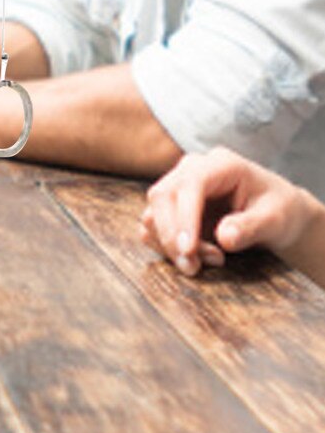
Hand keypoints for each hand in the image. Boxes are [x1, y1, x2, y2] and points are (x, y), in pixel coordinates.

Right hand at [140, 148, 318, 277]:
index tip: (188, 250)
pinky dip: (167, 247)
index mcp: (220, 164)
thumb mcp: (276, 220)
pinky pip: (153, 228)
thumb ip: (251, 226)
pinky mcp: (171, 208)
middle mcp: (191, 170)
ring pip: (153, 214)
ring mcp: (178, 188)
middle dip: (171, 236)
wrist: (276, 214)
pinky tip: (197, 258)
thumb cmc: (279, 211)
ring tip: (209, 261)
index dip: (184, 217)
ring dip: (170, 245)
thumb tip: (224, 238)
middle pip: (161, 197)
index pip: (190, 184)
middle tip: (192, 268)